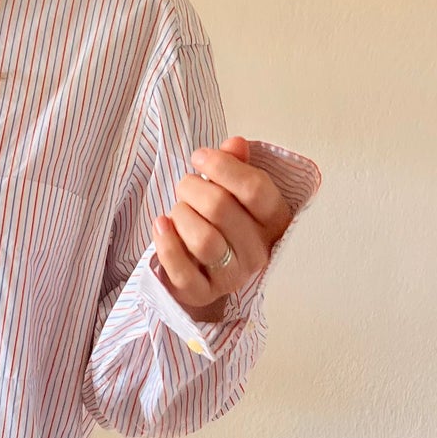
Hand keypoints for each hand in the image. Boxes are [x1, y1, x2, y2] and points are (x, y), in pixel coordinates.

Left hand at [151, 136, 292, 322]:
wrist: (204, 267)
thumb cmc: (221, 222)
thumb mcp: (233, 190)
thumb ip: (236, 165)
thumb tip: (235, 144)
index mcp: (275, 222)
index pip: (256, 189)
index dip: (223, 166)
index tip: (200, 156)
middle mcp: (258, 252)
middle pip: (222, 209)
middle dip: (193, 188)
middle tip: (185, 186)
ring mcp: (232, 277)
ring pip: (203, 240)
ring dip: (181, 214)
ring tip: (177, 210)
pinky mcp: (203, 294)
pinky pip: (182, 270)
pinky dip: (166, 243)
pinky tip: (161, 225)